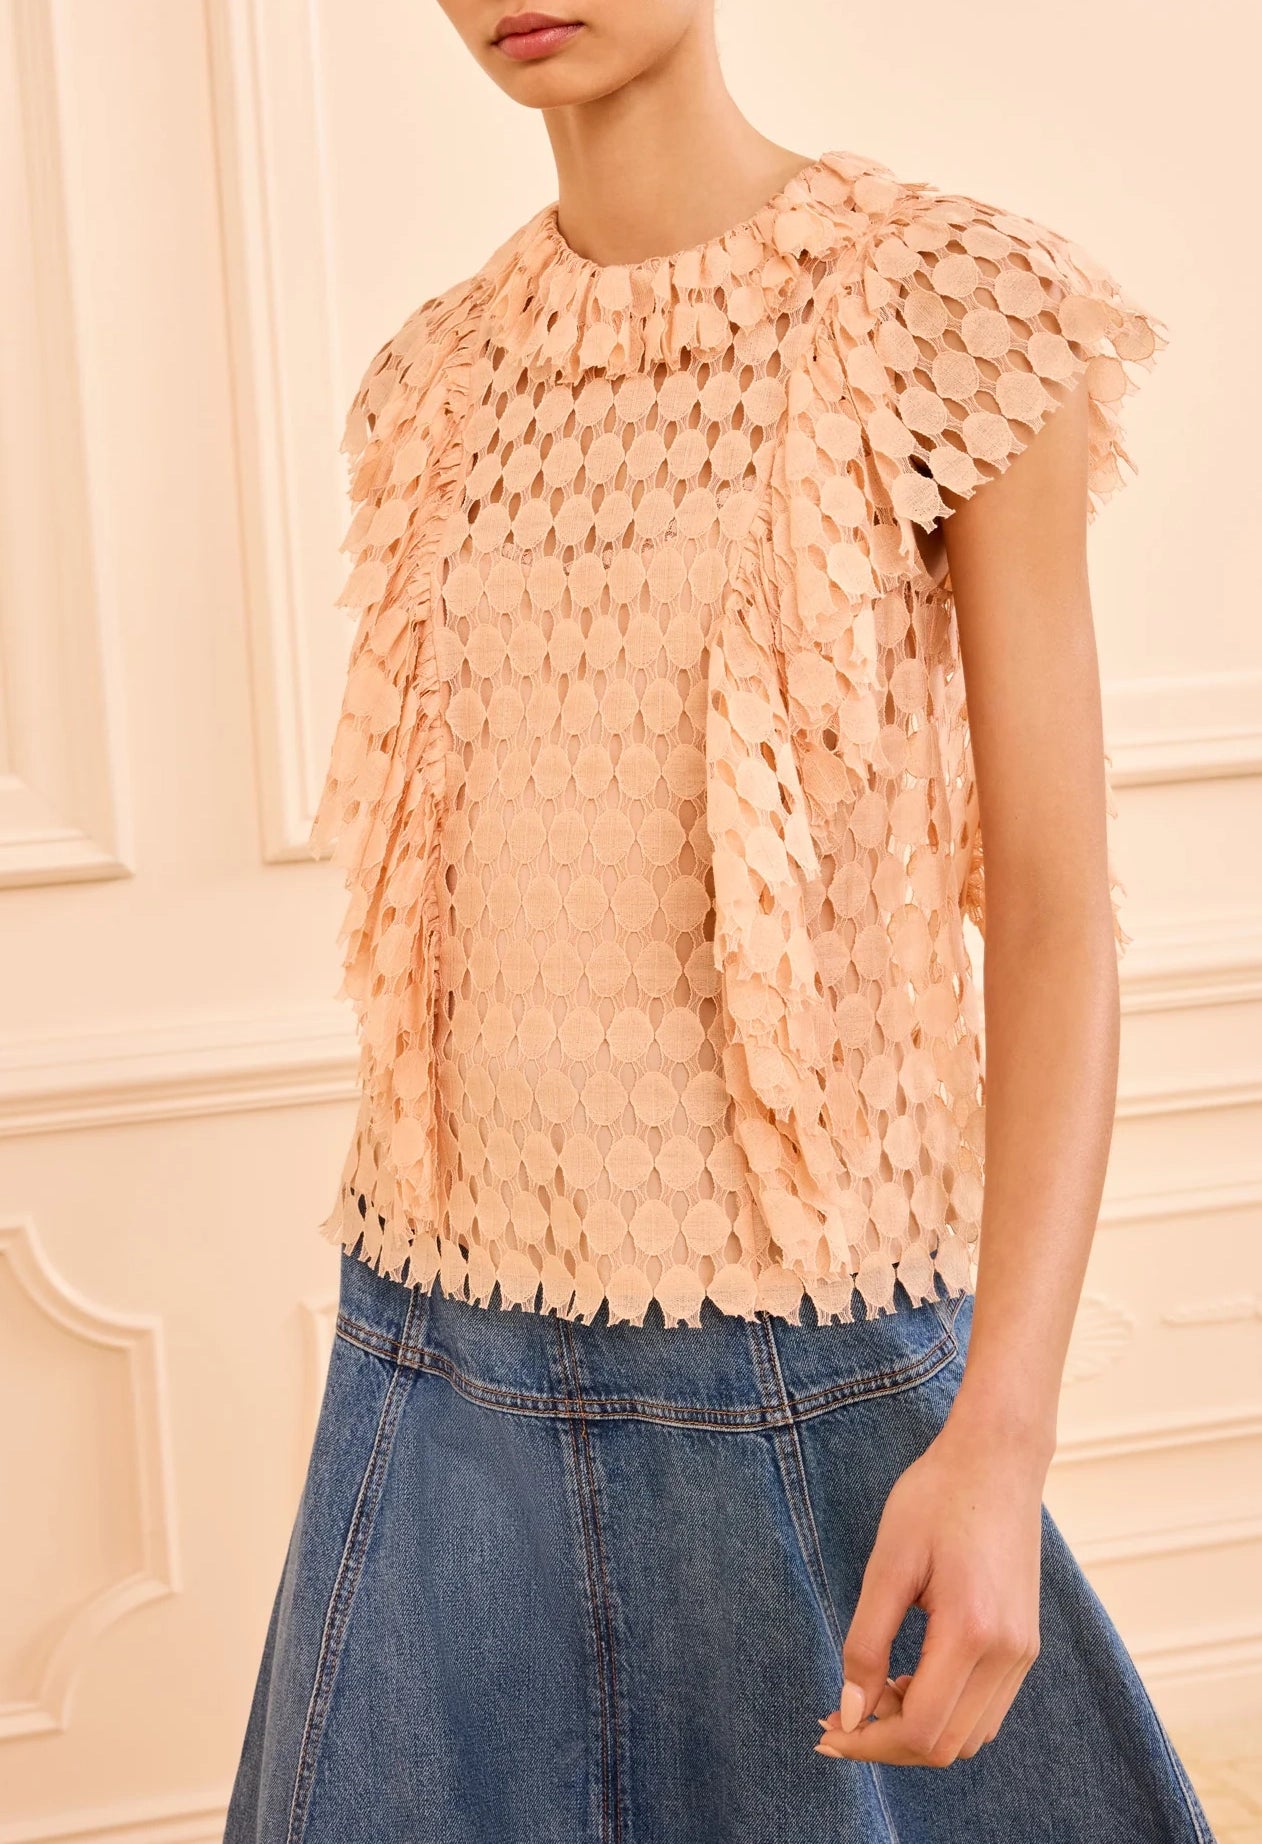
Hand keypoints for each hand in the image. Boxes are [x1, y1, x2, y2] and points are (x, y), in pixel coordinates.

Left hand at [815, 1409, 1045, 1766]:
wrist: (997, 1458)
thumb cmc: (936, 1498)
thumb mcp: (888, 1564)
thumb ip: (867, 1643)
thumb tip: (850, 1713)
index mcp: (972, 1632)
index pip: (921, 1731)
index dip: (869, 1743)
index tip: (827, 1731)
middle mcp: (1009, 1654)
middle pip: (946, 1746)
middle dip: (888, 1742)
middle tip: (839, 1715)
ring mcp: (1024, 1652)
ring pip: (970, 1736)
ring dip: (918, 1730)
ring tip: (877, 1688)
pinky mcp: (1026, 1644)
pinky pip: (986, 1709)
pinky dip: (946, 1711)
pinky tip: (912, 1677)